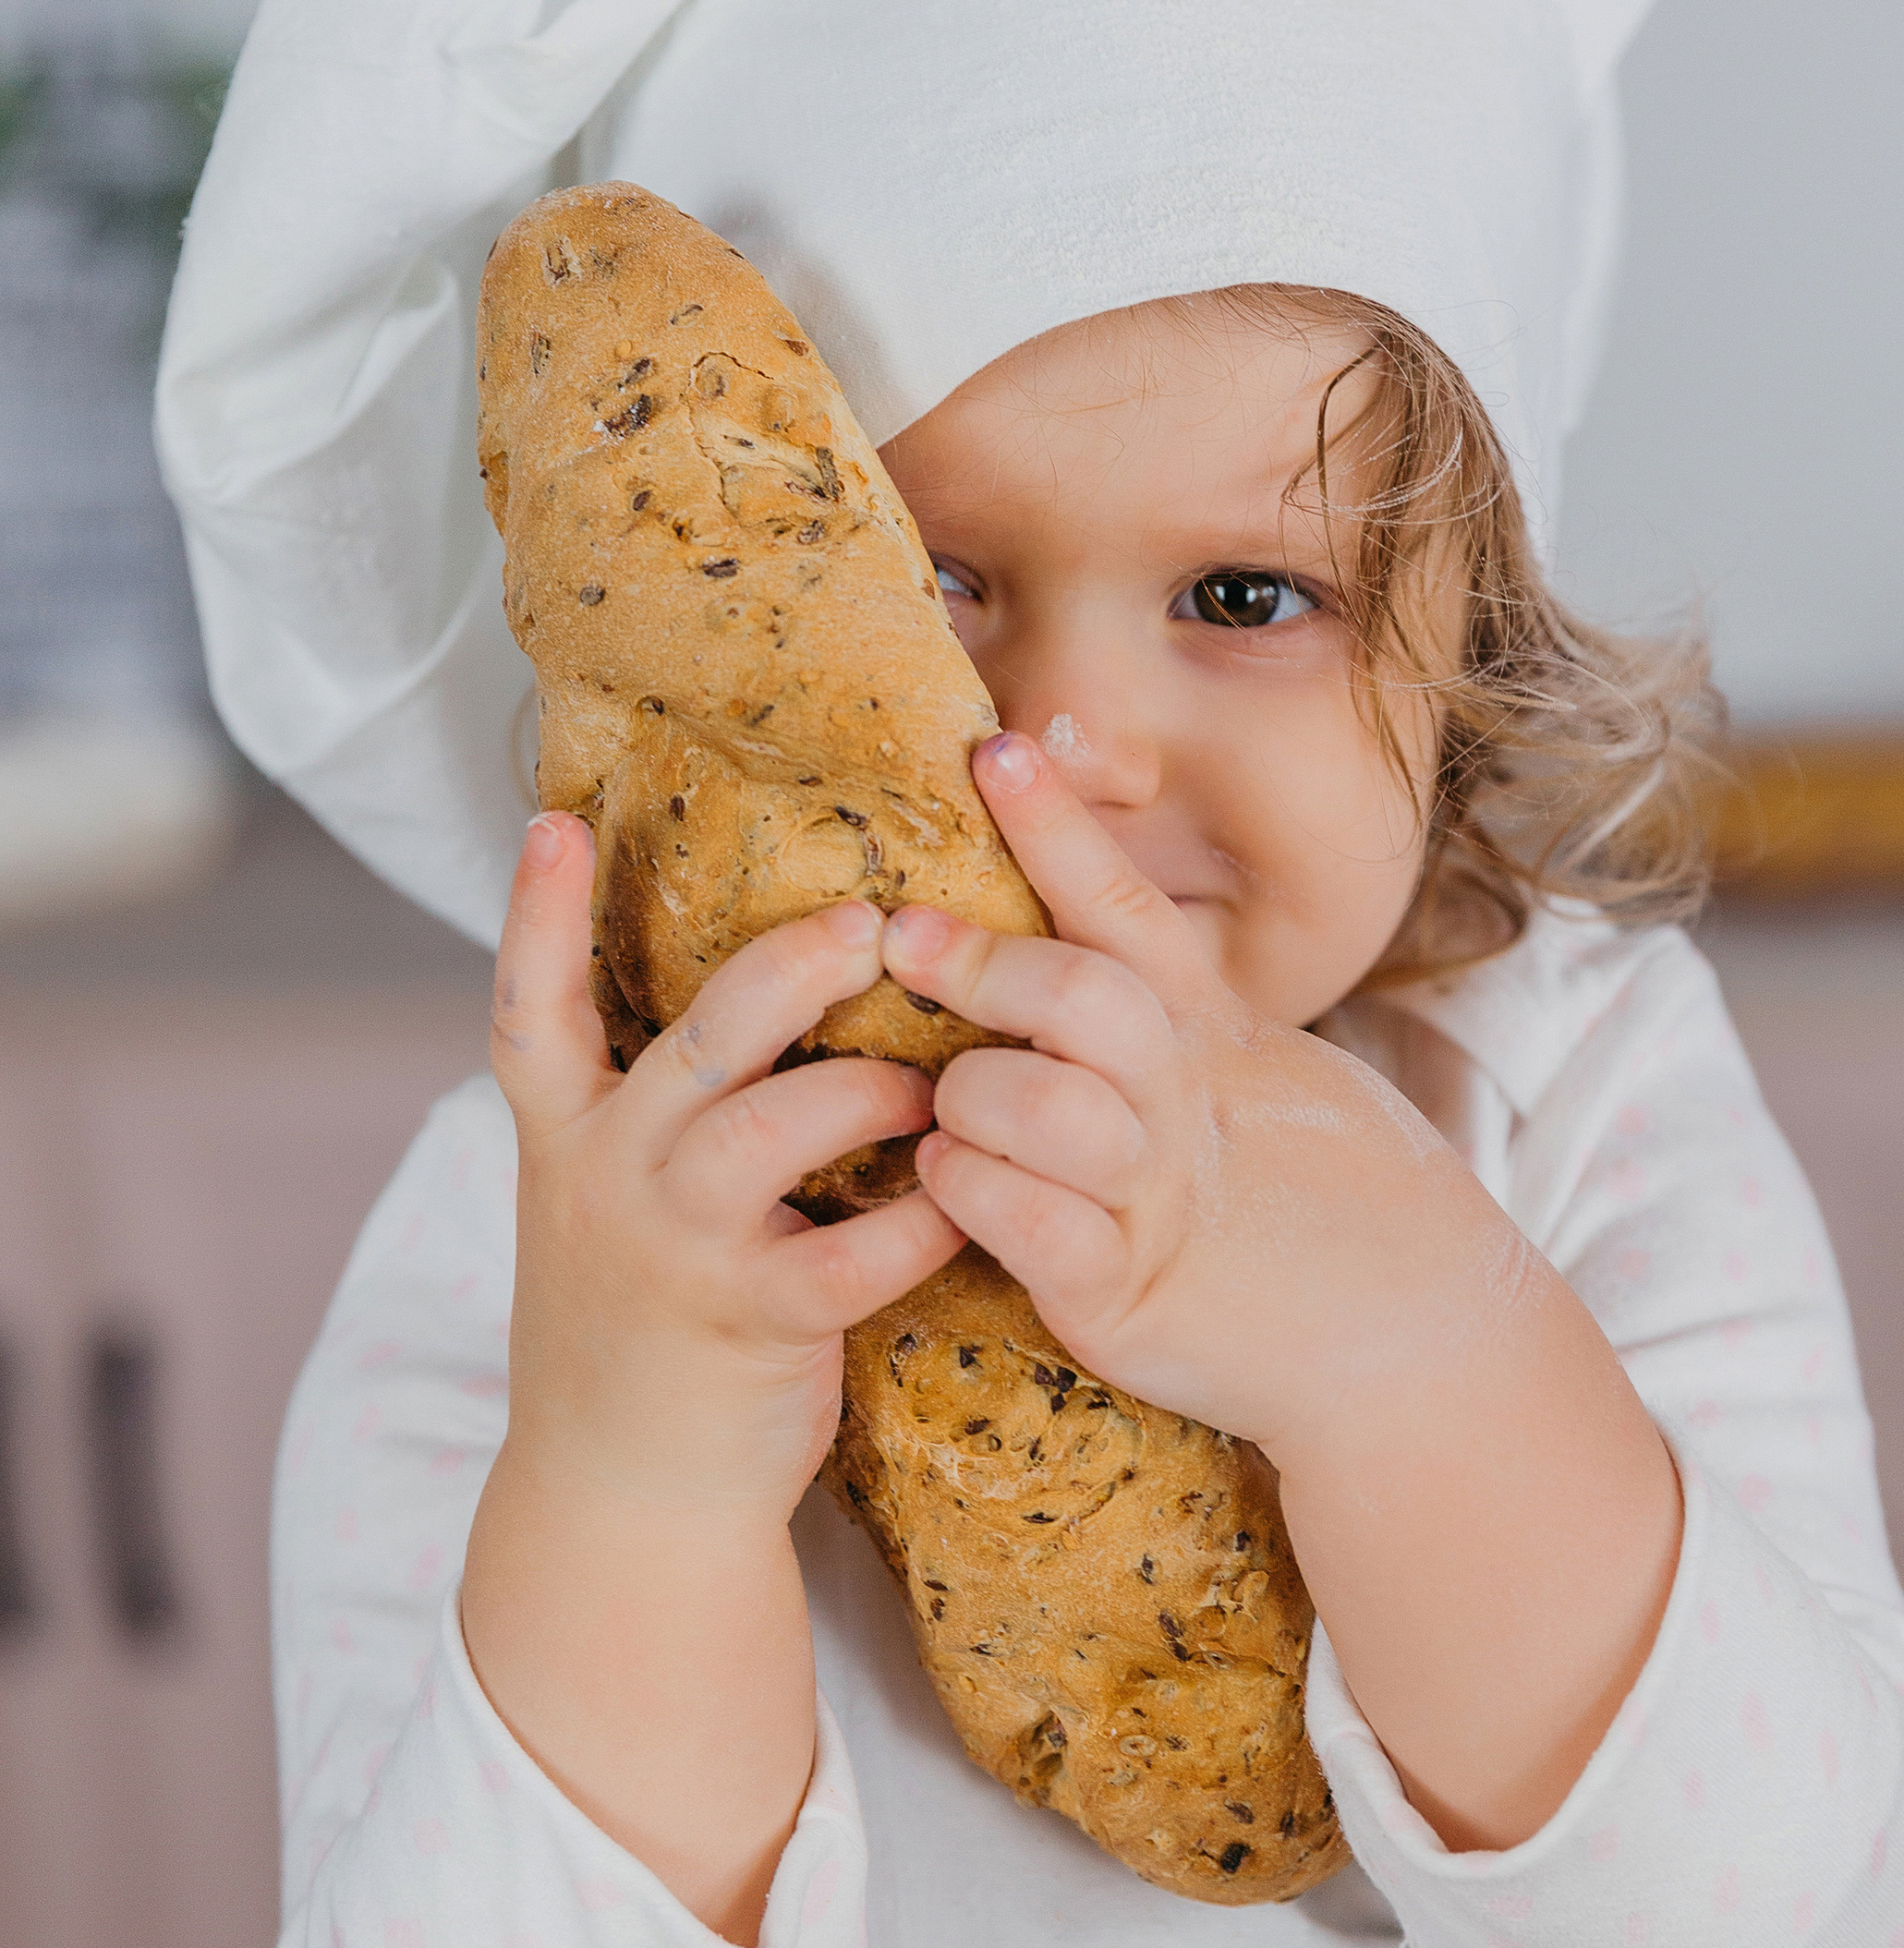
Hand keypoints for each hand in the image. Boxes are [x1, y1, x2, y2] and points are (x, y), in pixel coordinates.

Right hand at [489, 810, 965, 1509]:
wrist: (622, 1491)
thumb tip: (747, 985)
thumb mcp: (605, 1198)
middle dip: (791, 969)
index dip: (535, 914)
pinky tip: (966, 1193)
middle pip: (699, 1040)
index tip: (553, 821)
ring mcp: (677, 1251)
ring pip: (774, 1128)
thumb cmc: (645, 1312)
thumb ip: (650, 1102)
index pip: (528, 1011)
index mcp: (569, 1135)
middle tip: (873, 922)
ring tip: (936, 1076)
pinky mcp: (753, 1323)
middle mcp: (610, 1177)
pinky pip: (855, 1253)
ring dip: (871, 1087)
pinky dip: (922, 1216)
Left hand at [879, 735, 1540, 1464]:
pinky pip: (1031, 1223)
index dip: (1059, 824)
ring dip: (973, 1095)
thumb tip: (1087, 956)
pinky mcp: (1129, 1296)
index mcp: (1215, 1039)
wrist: (1418, 1349)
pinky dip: (975, 1193)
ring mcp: (1160, 1198)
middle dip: (985, 957)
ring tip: (949, 1111)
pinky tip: (956, 1183)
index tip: (1001, 744)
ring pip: (1038, 1105)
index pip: (1128, 908)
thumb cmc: (1317, 1211)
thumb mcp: (1268, 1083)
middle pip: (1080, 993)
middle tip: (907, 936)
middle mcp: (1186, 1103)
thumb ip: (1183, 1022)